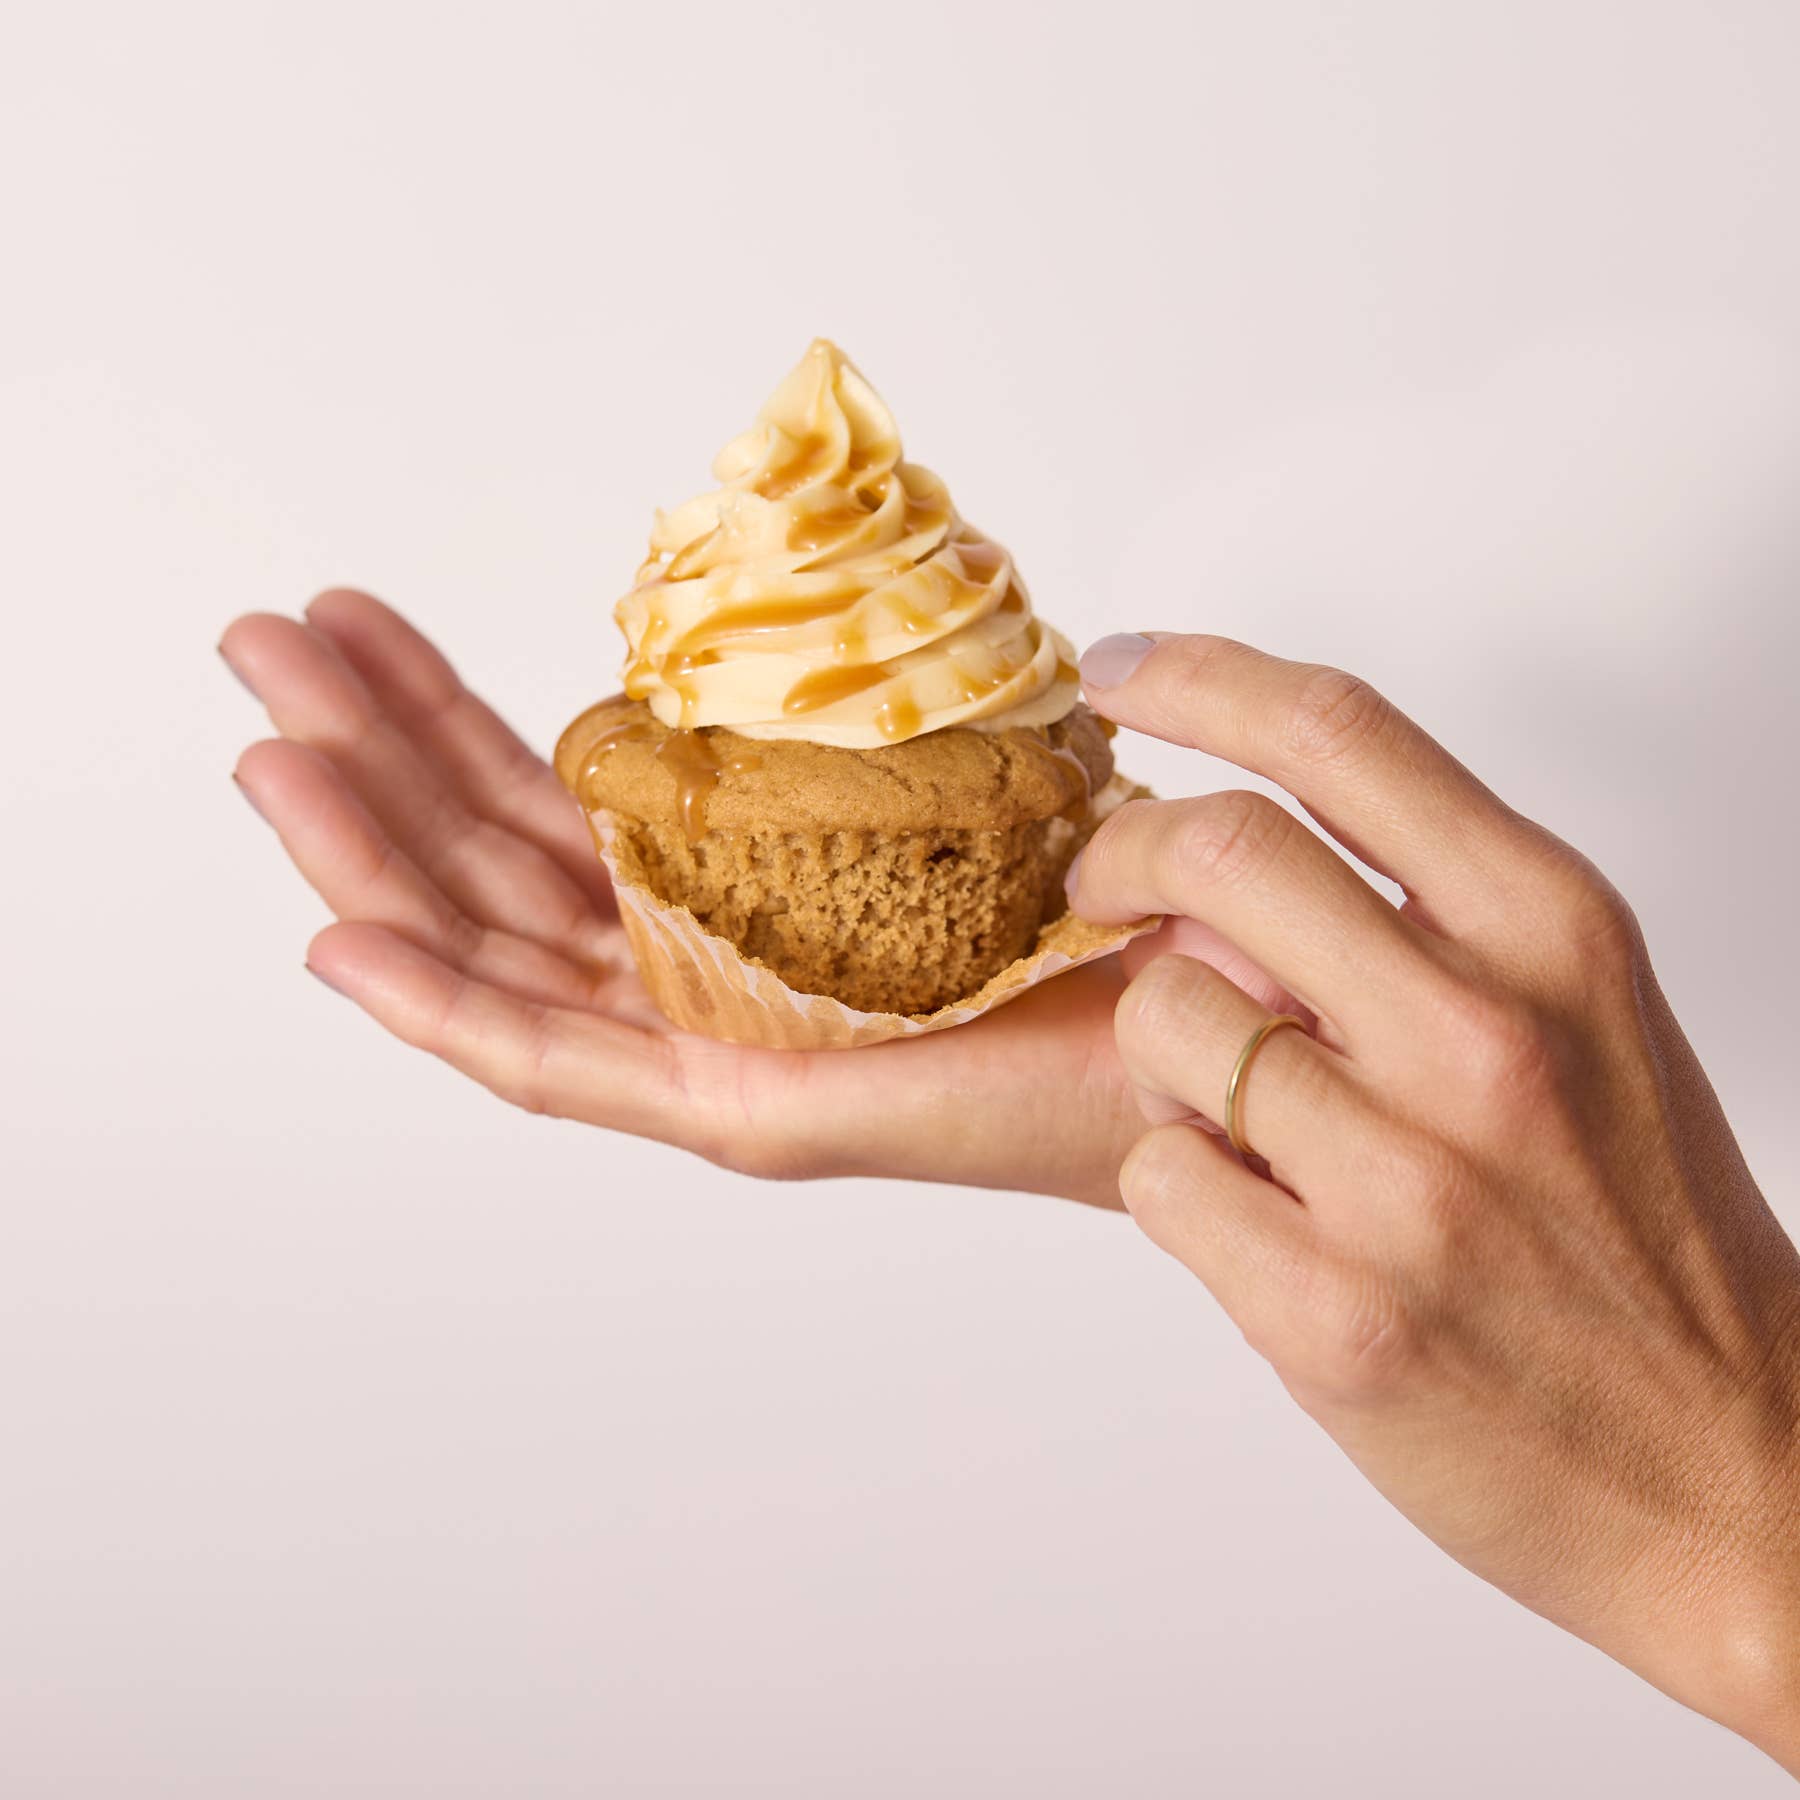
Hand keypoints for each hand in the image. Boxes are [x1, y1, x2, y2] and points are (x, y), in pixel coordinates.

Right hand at [220, 590, 1157, 1205]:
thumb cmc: (1116, 895)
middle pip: (495, 871)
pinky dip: (442, 1008)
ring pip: (496, 956)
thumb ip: (848, 700)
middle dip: (372, 757)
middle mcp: (708, 969)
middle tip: (268, 644)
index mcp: (743, 891)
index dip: (445, 716)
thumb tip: (779, 580)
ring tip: (268, 747)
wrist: (1224, 1027)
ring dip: (370, 855)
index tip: (361, 622)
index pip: (557, 807)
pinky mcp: (754, 1108)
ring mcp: (717, 1049)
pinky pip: (563, 1066)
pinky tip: (342, 938)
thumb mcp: (952, 759)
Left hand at [1066, 633, 1799, 1769]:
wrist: (1735, 1467)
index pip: (1339, 734)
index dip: (1201, 678)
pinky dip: (1176, 1178)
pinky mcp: (1334, 1310)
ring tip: (1224, 1101)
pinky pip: (1157, 1175)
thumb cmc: (1642, 1229)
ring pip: (1159, 1016)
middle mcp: (1485, 1032)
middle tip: (1100, 887)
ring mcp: (1410, 1178)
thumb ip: (1432, 912)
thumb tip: (1238, 835)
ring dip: (1158, 1047)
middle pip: (1213, 847)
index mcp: (1554, 929)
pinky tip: (1250, 1211)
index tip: (1117, 671)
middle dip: (1117, 854)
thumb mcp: (1584, 1015)